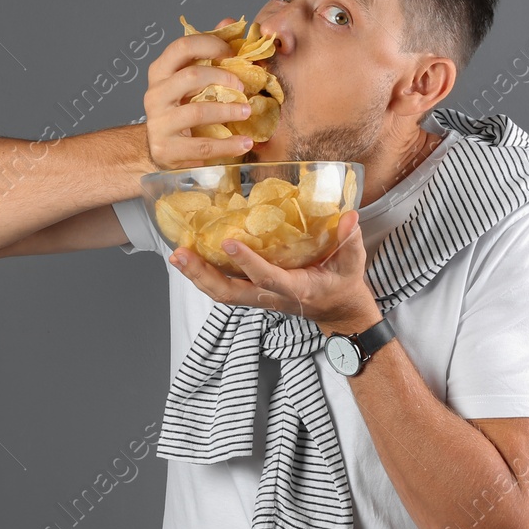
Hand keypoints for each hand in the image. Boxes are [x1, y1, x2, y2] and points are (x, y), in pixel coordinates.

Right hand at [143, 17, 258, 170]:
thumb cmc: (181, 107)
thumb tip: (229, 22)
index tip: (233, 53)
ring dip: (229, 111)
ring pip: (197, 111)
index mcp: (160, 71)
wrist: (161, 147)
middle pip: (191, 75)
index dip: (211, 45)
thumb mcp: (191, 78)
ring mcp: (159, 122)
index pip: (183, 46)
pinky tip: (245, 142)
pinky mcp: (167, 149)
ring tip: (247, 111)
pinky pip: (203, 146)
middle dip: (223, 78)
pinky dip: (228, 145)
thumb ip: (208, 51)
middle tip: (243, 85)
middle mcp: (155, 94)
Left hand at [167, 209, 383, 334]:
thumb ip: (349, 240)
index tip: (229, 243)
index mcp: (296, 289)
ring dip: (197, 276)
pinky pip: (223, 288)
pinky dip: (203, 275)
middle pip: (229, 293)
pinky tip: (189, 257)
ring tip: (176, 256)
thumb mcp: (352, 263)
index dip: (248, 264)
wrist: (338, 312)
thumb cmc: (343, 284)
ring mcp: (258, 298)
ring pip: (221, 293)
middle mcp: (271, 297)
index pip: (268, 278)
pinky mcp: (252, 293)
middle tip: (180, 255)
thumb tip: (348, 216)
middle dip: (203, 275)